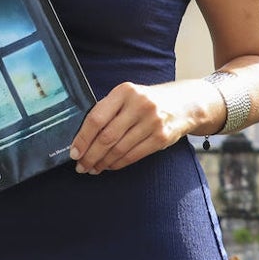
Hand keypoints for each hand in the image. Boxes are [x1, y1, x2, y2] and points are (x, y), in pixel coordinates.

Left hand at [68, 81, 196, 174]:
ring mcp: (152, 122)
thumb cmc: (146, 101)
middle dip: (90, 155)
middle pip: (107, 137)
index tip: (74, 152)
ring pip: (120, 149)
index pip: (96, 118)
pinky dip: (118, 163)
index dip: (82, 138)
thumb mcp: (127, 96)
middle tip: (81, 166)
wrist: (184, 103)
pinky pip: (134, 155)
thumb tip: (82, 137)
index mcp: (124, 91)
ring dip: (103, 162)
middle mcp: (138, 105)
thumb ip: (108, 110)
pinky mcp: (161, 138)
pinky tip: (109, 166)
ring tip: (93, 168)